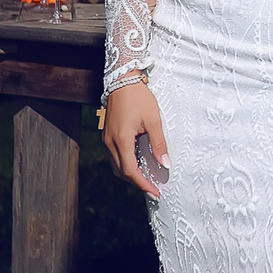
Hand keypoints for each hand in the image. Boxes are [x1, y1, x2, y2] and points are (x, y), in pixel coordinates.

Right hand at [103, 77, 169, 198]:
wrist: (122, 80)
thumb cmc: (139, 98)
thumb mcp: (154, 120)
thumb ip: (159, 143)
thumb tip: (165, 163)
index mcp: (121, 141)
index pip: (131, 171)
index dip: (143, 184)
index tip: (155, 192)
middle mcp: (110, 143)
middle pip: (121, 172)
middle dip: (137, 182)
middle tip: (153, 188)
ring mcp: (107, 139)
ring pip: (116, 165)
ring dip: (130, 174)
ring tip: (146, 178)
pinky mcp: (107, 134)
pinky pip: (115, 156)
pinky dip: (125, 163)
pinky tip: (138, 163)